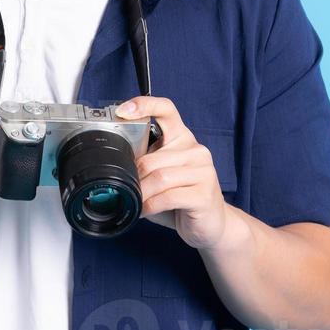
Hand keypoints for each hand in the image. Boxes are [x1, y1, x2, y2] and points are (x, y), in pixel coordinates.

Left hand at [118, 95, 228, 250]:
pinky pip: (168, 196)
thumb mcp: (162, 175)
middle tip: (126, 190)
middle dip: (134, 178)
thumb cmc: (182, 198)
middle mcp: (196, 150)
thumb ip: (146, 163)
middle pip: (151, 158)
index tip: (122, 110)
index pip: (166, 110)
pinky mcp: (204, 194)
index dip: (144, 105)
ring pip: (159, 177)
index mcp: (182, 138)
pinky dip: (151, 205)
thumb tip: (116, 162)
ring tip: (135, 202)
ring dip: (141, 193)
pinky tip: (145, 210)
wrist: (212, 224)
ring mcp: (203, 171)